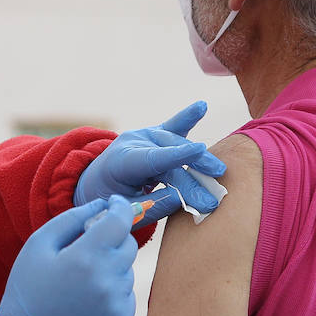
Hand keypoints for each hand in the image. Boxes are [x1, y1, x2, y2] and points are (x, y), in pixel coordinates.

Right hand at [0, 197, 139, 315]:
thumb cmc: (28, 289)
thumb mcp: (38, 245)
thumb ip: (71, 218)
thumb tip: (101, 204)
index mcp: (85, 257)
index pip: (120, 221)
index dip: (120, 208)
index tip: (114, 205)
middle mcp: (107, 281)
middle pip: (128, 245)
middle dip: (113, 239)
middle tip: (88, 247)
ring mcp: (116, 305)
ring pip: (128, 271)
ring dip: (112, 267)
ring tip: (82, 280)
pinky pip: (127, 295)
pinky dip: (113, 291)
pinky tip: (88, 299)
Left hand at [75, 101, 226, 217]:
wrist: (95, 184)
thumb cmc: (110, 200)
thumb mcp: (126, 209)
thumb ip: (153, 204)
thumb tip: (182, 199)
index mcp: (121, 162)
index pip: (152, 159)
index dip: (176, 155)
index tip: (200, 150)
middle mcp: (134, 143)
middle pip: (169, 157)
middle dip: (193, 176)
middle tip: (213, 197)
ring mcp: (145, 136)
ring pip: (177, 145)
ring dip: (199, 160)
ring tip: (219, 171)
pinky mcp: (156, 136)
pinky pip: (174, 127)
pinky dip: (188, 118)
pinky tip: (201, 106)